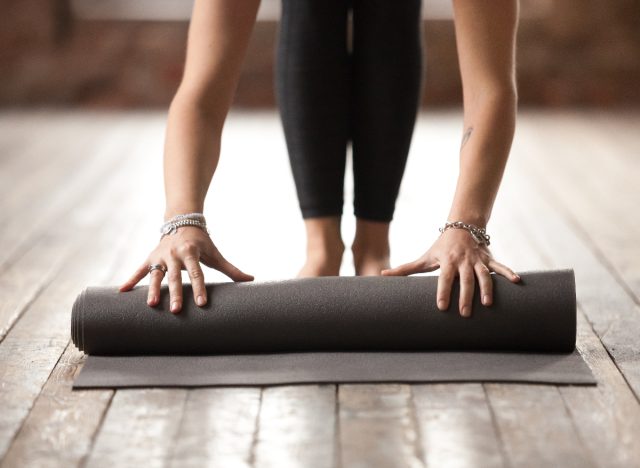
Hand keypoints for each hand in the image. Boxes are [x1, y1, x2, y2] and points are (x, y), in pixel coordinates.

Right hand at [119, 226, 253, 312]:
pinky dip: (131, 280)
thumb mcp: (215, 254)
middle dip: (175, 293)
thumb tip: (251, 280)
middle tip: (176, 311)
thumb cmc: (202, 243)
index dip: (199, 288)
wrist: (182, 222)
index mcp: (191, 253)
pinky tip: (122, 292)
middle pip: (175, 277)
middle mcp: (174, 254)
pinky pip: (139, 270)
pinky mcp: (150, 258)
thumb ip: (231, 269)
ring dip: (153, 290)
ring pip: (156, 275)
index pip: (197, 273)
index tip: (202, 304)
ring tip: (152, 305)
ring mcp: (160, 256)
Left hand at [381, 228, 519, 316]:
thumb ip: (405, 269)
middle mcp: (463, 261)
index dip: (443, 291)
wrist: (462, 225)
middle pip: (465, 280)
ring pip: (484, 275)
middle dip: (466, 296)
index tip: (442, 307)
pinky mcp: (489, 259)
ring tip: (489, 304)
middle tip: (465, 313)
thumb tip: (381, 275)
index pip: (444, 278)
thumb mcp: (424, 257)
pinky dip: (509, 273)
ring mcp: (478, 260)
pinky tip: (518, 282)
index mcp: (447, 262)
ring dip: (487, 289)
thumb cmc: (441, 246)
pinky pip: (500, 267)